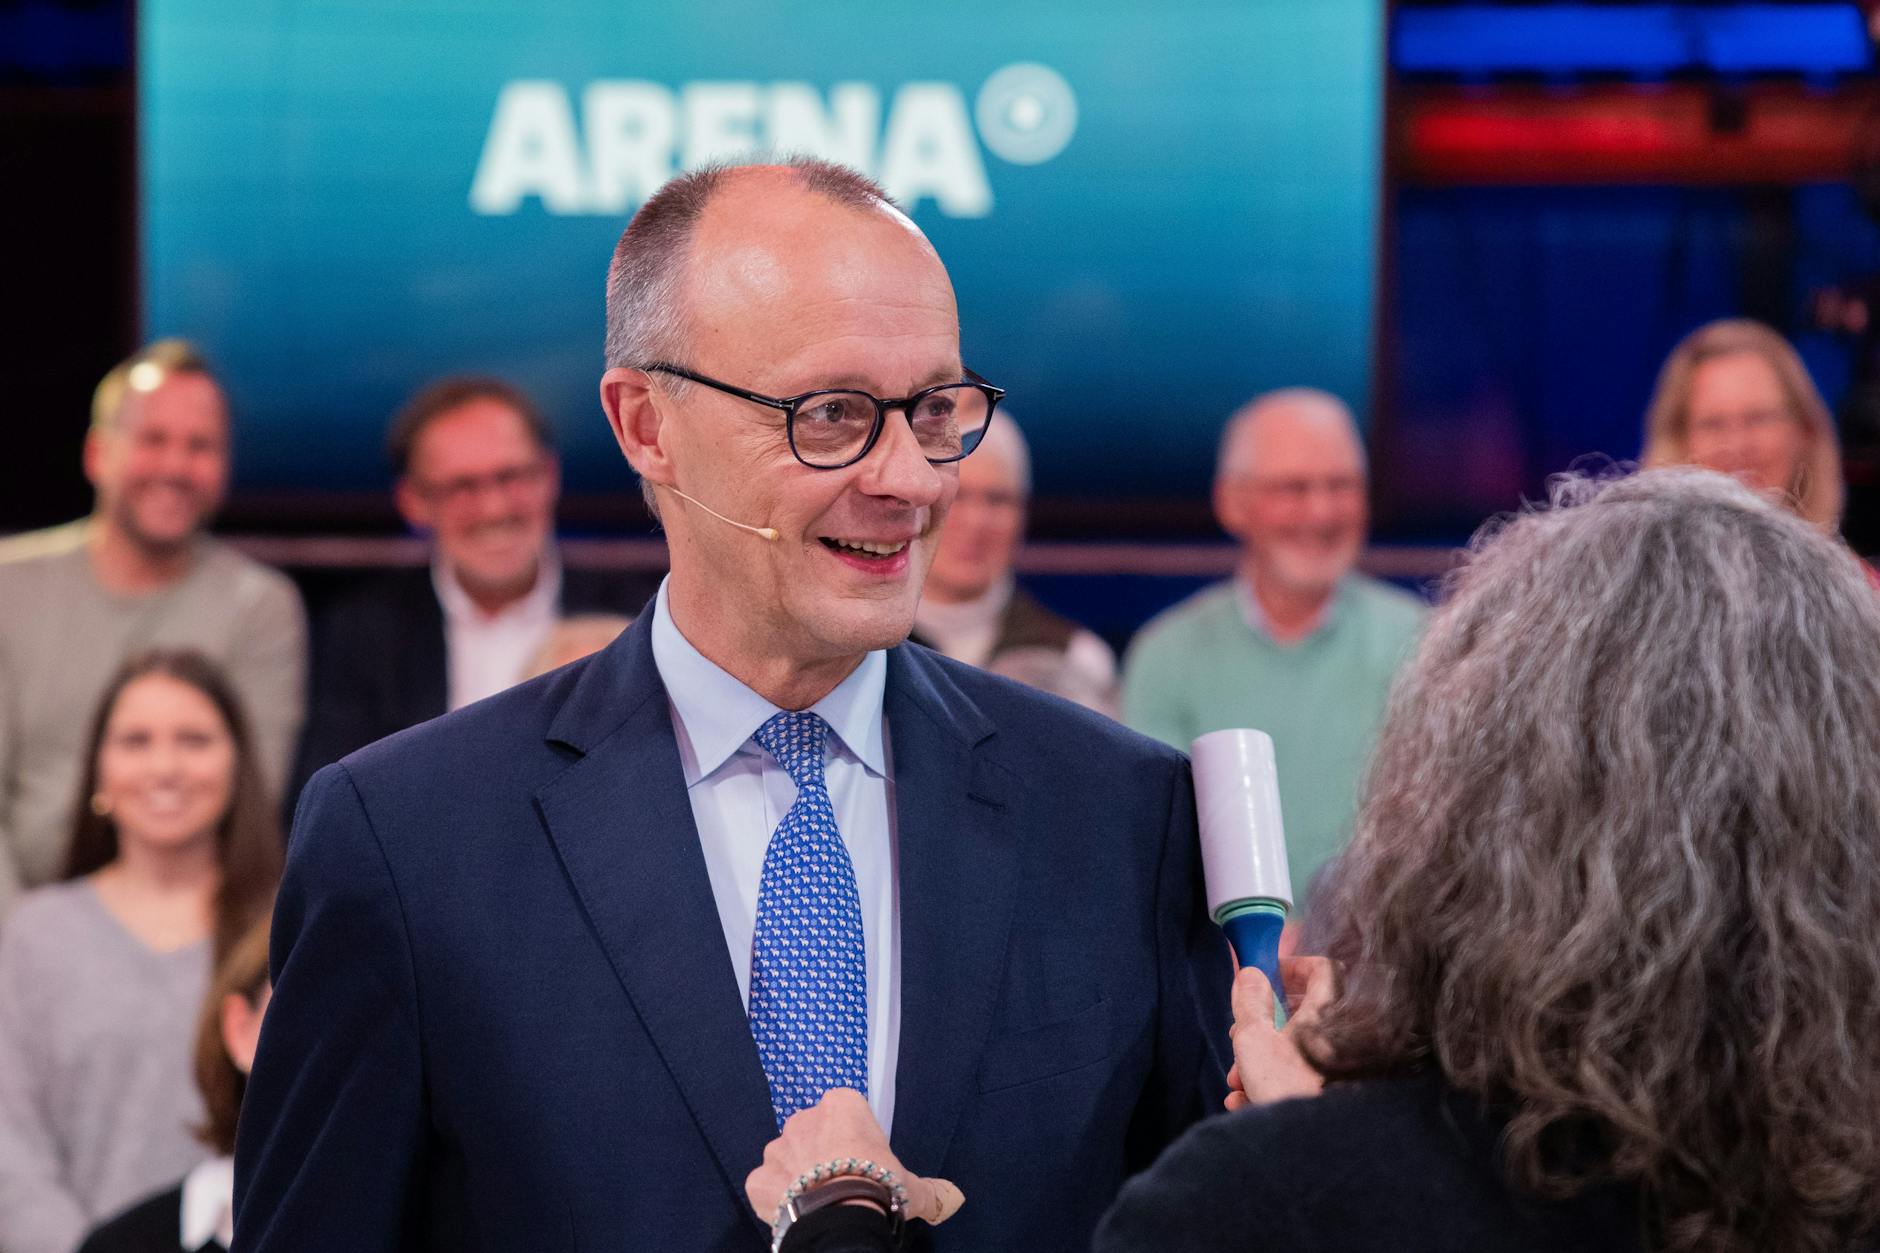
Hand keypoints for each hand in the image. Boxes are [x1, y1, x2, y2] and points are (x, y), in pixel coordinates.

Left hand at [745, 1088, 963, 1228]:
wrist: (839, 1218)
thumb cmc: (878, 1187)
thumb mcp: (912, 1187)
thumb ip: (930, 1188)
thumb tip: (953, 1197)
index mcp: (841, 1105)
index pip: (845, 1113)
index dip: (853, 1139)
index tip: (862, 1161)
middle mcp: (804, 1117)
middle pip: (812, 1132)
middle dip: (821, 1152)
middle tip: (839, 1182)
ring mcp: (776, 1148)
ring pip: (786, 1158)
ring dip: (795, 1175)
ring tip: (816, 1202)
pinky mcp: (756, 1179)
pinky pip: (765, 1186)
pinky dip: (775, 1198)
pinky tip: (793, 1214)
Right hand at [1224, 955, 1336, 1110]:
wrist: (1320, 1149)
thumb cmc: (1288, 1089)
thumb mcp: (1254, 1040)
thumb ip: (1249, 1003)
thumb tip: (1249, 973)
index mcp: (1325, 1013)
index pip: (1321, 969)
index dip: (1292, 966)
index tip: (1265, 977)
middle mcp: (1338, 1037)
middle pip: (1299, 1015)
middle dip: (1260, 1026)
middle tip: (1238, 1038)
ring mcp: (1337, 1068)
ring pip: (1293, 1052)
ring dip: (1258, 1062)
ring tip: (1236, 1083)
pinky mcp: (1331, 1095)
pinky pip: (1299, 1080)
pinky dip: (1271, 1086)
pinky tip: (1247, 1104)